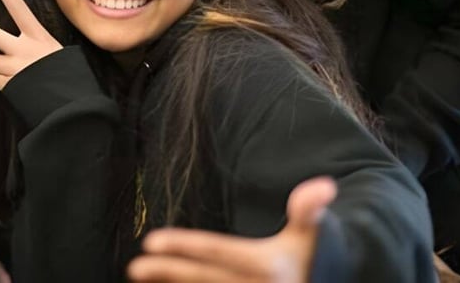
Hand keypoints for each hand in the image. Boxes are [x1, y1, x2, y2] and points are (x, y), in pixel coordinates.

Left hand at [0, 0, 60, 90]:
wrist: (74, 106)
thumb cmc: (65, 78)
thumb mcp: (53, 53)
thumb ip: (29, 47)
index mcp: (38, 37)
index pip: (18, 7)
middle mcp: (23, 48)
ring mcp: (13, 67)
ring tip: (20, 75)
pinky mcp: (7, 84)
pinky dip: (3, 84)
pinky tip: (20, 88)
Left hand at [126, 177, 336, 281]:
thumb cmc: (316, 260)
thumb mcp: (313, 237)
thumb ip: (310, 212)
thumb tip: (324, 186)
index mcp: (267, 268)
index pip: (216, 252)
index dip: (184, 246)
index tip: (152, 241)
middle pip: (203, 278)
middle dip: (167, 273)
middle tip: (135, 266)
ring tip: (140, 277)